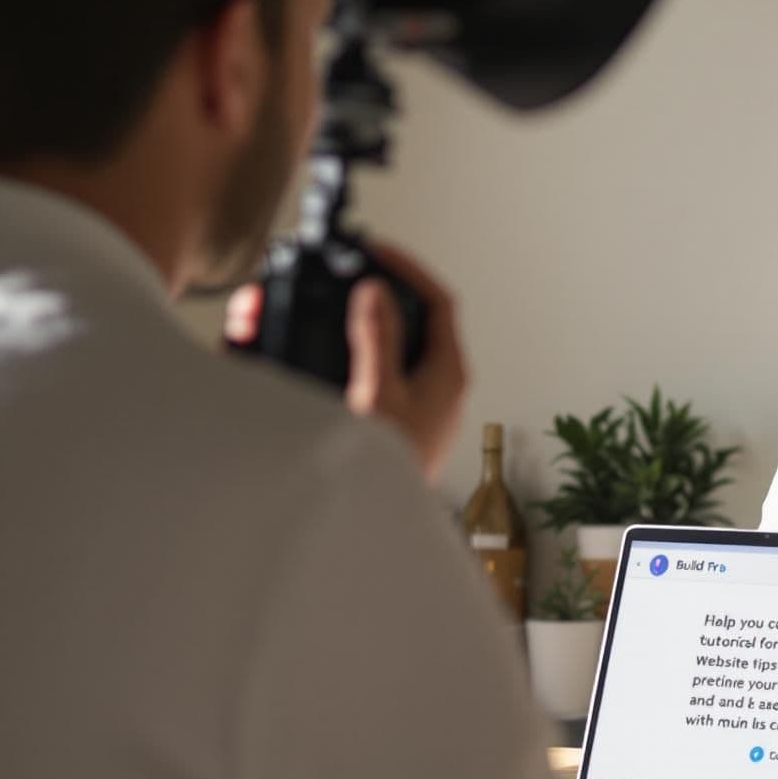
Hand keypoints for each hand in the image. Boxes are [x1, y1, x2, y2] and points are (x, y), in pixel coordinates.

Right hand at [342, 242, 466, 481]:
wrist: (380, 527)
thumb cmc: (389, 469)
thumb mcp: (380, 393)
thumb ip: (378, 340)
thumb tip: (376, 293)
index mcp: (448, 372)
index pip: (439, 303)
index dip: (410, 270)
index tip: (379, 252)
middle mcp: (440, 385)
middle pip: (416, 320)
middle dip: (381, 293)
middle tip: (353, 273)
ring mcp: (421, 403)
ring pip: (396, 346)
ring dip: (362, 323)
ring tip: (332, 307)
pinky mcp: (398, 420)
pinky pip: (379, 372)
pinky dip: (353, 353)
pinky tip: (329, 353)